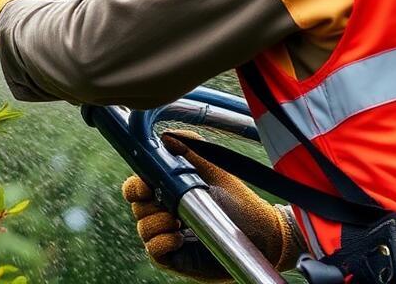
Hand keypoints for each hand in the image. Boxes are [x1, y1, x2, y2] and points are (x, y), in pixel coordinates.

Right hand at [121, 130, 303, 281]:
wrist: (259, 231)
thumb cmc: (237, 200)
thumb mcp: (213, 169)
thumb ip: (190, 148)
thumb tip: (166, 136)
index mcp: (167, 191)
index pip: (136, 187)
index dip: (135, 185)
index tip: (146, 184)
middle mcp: (163, 213)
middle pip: (136, 207)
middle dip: (148, 203)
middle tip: (169, 203)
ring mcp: (167, 236)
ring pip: (143, 228)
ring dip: (158, 222)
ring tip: (180, 221)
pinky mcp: (174, 258)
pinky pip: (153, 250)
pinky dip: (162, 241)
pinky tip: (180, 237)